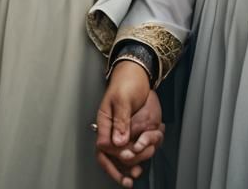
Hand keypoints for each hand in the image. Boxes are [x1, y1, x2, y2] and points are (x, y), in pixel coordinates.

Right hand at [96, 62, 161, 186]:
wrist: (137, 74)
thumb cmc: (126, 82)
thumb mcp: (123, 99)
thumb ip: (121, 121)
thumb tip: (118, 142)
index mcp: (104, 122)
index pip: (104, 147)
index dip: (114, 158)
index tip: (126, 159)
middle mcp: (112, 130)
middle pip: (112, 156)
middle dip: (121, 168)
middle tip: (133, 174)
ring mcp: (122, 131)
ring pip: (123, 155)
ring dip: (132, 164)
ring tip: (138, 172)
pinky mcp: (132, 131)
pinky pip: (133, 148)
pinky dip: (139, 156)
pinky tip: (143, 160)